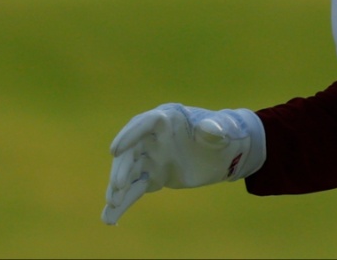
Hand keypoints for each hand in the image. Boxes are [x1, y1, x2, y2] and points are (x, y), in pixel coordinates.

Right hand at [102, 103, 265, 224]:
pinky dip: (124, 201)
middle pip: (132, 151)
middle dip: (122, 167)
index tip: (115, 150)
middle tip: (117, 185)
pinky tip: (111, 217)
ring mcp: (152, 157)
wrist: (225, 151)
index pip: (144, 124)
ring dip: (119, 188)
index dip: (129, 136)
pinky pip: (135, 188)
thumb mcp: (223, 130)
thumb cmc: (224, 133)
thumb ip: (215, 130)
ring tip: (111, 204)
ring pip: (130, 172)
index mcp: (168, 119)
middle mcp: (154, 138)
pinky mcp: (154, 175)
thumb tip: (210, 130)